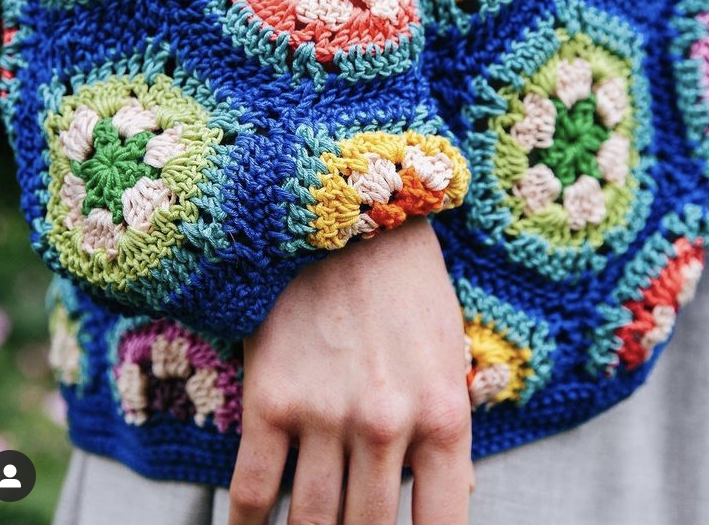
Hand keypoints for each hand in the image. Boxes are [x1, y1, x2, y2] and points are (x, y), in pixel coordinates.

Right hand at [228, 217, 472, 524]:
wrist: (348, 213)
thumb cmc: (406, 282)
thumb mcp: (448, 350)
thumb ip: (449, 429)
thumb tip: (456, 494)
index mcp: (443, 415)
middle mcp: (386, 424)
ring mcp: (325, 413)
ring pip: (311, 521)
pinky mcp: (271, 396)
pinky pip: (252, 490)